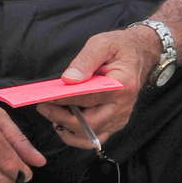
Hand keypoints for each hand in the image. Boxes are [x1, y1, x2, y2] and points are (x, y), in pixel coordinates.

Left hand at [39, 27, 157, 145]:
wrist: (138, 54)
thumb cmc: (118, 48)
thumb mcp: (101, 44)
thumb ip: (85, 61)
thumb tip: (68, 79)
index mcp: (122, 86)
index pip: (88, 98)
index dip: (64, 99)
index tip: (45, 97)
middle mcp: (122, 106)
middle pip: (89, 123)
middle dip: (61, 118)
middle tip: (42, 107)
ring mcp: (120, 118)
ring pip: (90, 136)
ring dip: (67, 129)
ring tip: (51, 114)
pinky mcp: (115, 123)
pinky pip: (94, 137)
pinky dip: (76, 135)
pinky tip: (63, 122)